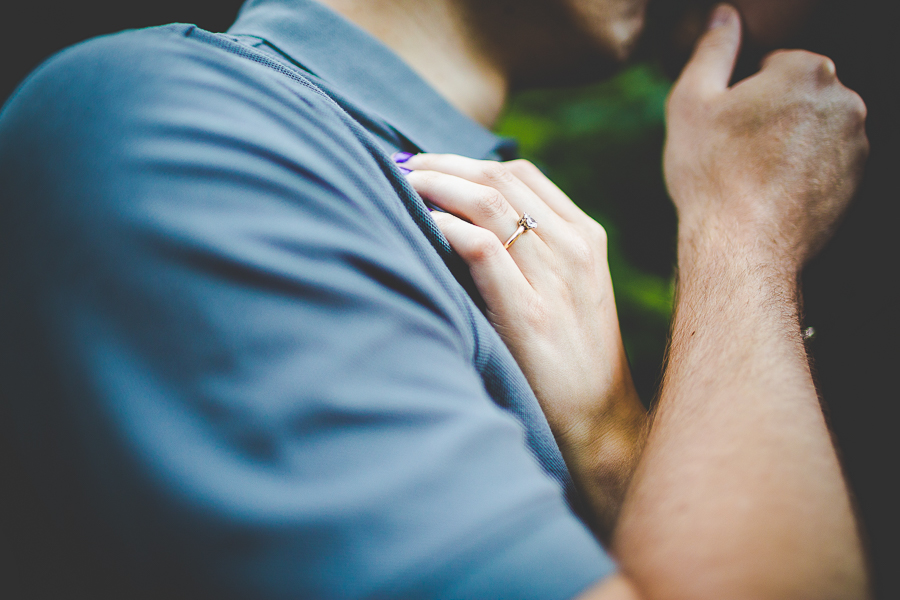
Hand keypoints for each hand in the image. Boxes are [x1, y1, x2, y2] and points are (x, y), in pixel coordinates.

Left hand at [400, 153, 646, 533]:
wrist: (600, 420)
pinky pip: (483, 248)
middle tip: (401, 169)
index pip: (520, 174)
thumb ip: (534, 252)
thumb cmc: (571, 357)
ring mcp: (555, 279)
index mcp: (583, 237)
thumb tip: (469, 220)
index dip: (465, 162)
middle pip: (500, 179)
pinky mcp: (531, 314)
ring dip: (437, 187)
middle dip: (443, 166)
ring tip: (401, 188)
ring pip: (489, 203)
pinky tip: (422, 229)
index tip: (426, 165)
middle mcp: (573, 248)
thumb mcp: (568, 292)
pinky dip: (447, 229)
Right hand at [665, 4, 867, 270]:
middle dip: (770, 116)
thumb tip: (725, 17)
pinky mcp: (857, 182)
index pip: (773, 65)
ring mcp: (856, 144)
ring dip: (787, 144)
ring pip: (812, 131)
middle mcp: (844, 100)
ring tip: (752, 176)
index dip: (741, 95)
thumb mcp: (691, 103)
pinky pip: (825, 163)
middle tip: (735, 153)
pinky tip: (772, 194)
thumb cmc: (712, 174)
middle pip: (797, 97)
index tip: (726, 126)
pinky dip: (802, 173)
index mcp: (806, 70)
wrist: (743, 246)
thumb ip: (713, 50)